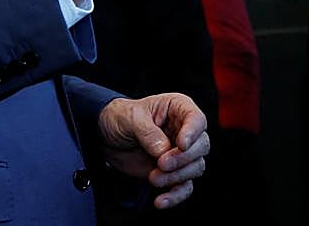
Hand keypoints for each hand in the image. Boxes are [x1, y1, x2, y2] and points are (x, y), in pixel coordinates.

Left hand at [99, 93, 209, 209]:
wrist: (107, 138)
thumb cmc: (121, 118)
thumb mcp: (130, 118)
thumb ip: (148, 132)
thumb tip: (163, 150)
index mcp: (178, 109)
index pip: (197, 119)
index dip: (193, 133)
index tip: (181, 144)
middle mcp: (184, 130)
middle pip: (202, 146)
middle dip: (183, 159)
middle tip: (161, 164)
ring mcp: (180, 153)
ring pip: (196, 168)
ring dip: (176, 177)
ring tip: (153, 178)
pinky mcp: (173, 173)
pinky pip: (184, 187)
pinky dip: (175, 196)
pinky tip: (161, 200)